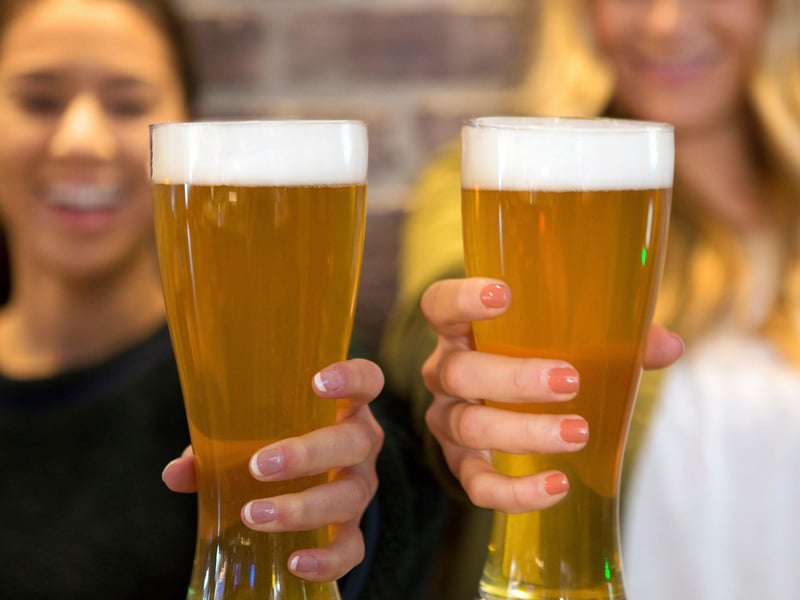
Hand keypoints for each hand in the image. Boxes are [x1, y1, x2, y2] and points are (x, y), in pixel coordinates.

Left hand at [162, 358, 384, 581]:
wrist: (312, 479)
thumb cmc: (280, 441)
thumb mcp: (255, 433)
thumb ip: (219, 446)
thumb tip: (176, 473)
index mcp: (344, 407)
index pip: (367, 380)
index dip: (350, 378)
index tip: (316, 383)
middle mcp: (361, 443)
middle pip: (354, 442)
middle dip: (308, 454)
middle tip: (259, 465)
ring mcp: (361, 486)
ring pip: (349, 496)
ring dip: (302, 507)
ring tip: (254, 514)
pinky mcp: (354, 527)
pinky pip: (352, 546)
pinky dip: (327, 559)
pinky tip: (295, 563)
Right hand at [420, 277, 682, 513]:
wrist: (497, 406)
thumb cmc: (530, 359)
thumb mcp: (558, 341)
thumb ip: (609, 339)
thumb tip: (668, 345)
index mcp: (461, 330)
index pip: (439, 305)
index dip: (462, 299)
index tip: (503, 295)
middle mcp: (444, 372)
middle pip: (460, 372)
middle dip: (514, 378)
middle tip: (570, 380)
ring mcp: (448, 419)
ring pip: (469, 426)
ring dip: (524, 431)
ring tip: (577, 431)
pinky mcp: (460, 464)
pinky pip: (477, 484)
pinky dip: (516, 490)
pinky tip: (557, 486)